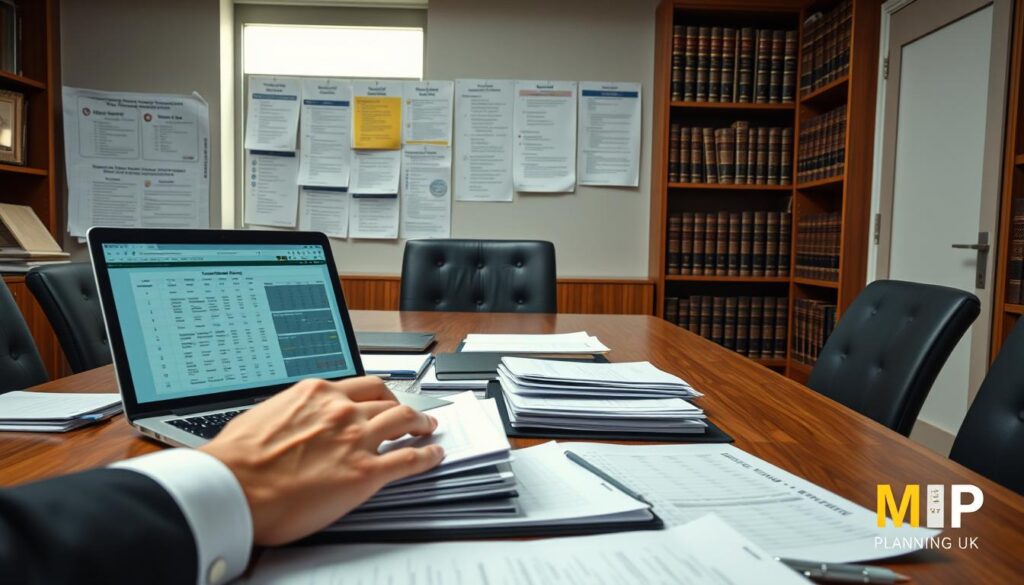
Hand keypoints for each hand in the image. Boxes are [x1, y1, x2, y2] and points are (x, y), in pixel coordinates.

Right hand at [199, 376, 443, 545]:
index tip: (384, 399)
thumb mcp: (264, 416)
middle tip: (411, 415)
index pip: (362, 387)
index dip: (379, 395)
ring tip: (429, 428)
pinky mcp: (365, 472)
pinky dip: (426, 456)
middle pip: (387, 401)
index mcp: (317, 394)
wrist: (232, 486)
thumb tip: (291, 422)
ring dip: (421, 424)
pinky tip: (433, 455)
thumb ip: (290, 414)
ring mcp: (357, 440)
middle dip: (402, 407)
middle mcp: (342, 411)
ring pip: (404, 421)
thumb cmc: (237, 458)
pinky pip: (409, 459)